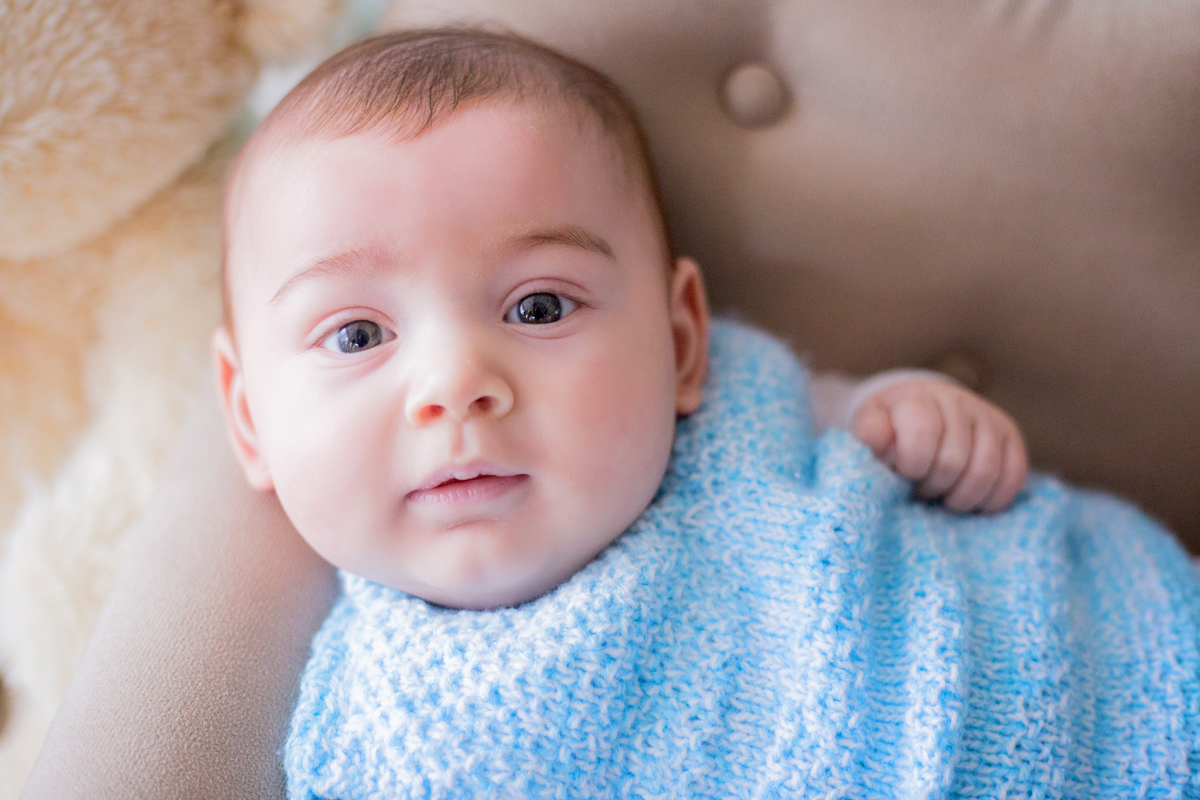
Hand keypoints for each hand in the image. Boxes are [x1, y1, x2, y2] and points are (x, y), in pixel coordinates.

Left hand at [849, 378, 1027, 511]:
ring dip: (960, 498)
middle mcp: (957, 401)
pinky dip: (990, 499)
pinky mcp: (1010, 435)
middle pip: (953, 461)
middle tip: (920, 487)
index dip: (911, 465)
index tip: (902, 473)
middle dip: (932, 486)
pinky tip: (969, 499)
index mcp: (918, 397)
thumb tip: (881, 441)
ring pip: (985, 472)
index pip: (922, 433)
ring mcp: (988, 416)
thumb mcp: (869, 427)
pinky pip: (1013, 476)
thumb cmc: (890, 427)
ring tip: (942, 496)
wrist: (918, 408)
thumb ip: (870, 435)